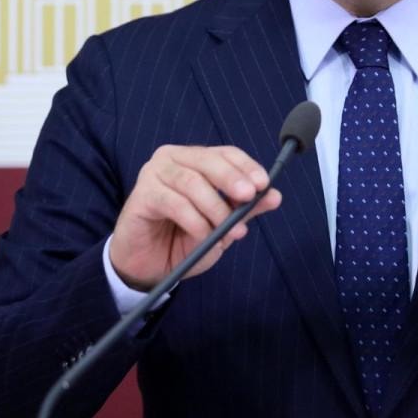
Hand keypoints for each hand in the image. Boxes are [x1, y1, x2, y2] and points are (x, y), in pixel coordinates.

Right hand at [109, 145, 281, 290]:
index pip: (226, 153)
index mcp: (195, 159)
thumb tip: (275, 196)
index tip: (263, 184)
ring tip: (228, 231)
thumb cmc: (184, 237)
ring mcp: (154, 174)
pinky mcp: (141, 195)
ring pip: (192, 183)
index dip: (246, 166)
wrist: (148, 265)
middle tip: (248, 198)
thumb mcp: (221, 224)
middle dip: (232, 179)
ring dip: (215, 208)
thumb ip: (245, 209)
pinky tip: (205, 237)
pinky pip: (174, 204)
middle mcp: (173, 159)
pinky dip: (195, 222)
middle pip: (208, 160)